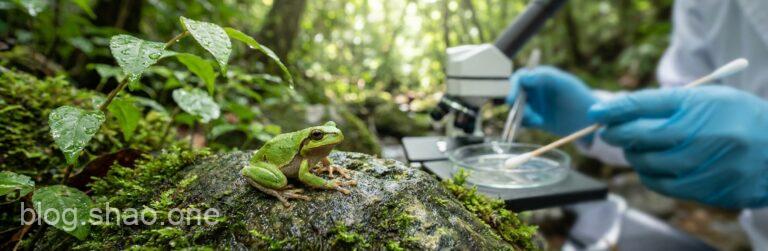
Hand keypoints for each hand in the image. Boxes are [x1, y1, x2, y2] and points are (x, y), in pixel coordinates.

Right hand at [506, 66, 596, 135]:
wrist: (588, 119)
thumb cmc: (579, 96)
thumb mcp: (564, 84)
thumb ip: (546, 77)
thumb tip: (527, 76)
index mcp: (540, 77)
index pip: (520, 77)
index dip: (513, 87)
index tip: (513, 99)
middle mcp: (533, 89)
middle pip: (514, 94)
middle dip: (516, 105)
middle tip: (523, 113)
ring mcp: (533, 104)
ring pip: (516, 108)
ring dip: (522, 115)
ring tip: (537, 120)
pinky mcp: (534, 118)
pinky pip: (522, 120)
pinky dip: (525, 123)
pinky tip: (539, 123)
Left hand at [588, 86, 767, 207]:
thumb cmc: (739, 117)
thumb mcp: (708, 98)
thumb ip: (665, 103)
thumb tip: (620, 110)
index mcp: (701, 106)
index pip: (644, 105)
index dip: (614, 109)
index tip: (595, 112)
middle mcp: (703, 136)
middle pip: (640, 138)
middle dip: (618, 134)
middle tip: (611, 131)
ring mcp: (706, 166)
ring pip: (648, 165)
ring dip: (634, 156)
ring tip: (638, 148)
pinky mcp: (709, 191)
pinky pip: (664, 186)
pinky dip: (651, 175)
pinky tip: (654, 166)